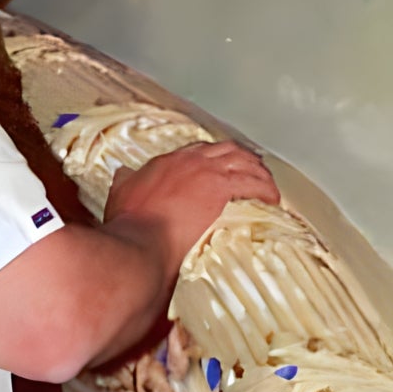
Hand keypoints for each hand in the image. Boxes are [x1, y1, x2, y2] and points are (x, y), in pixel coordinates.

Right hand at [105, 139, 280, 279]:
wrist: (141, 241)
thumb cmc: (129, 225)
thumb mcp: (120, 195)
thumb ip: (125, 181)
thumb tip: (123, 172)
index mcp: (167, 162)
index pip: (198, 151)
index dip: (215, 158)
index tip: (223, 167)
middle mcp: (189, 161)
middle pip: (225, 150)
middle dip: (242, 158)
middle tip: (254, 170)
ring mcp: (206, 172)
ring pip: (243, 161)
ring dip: (258, 172)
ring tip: (268, 185)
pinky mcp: (221, 188)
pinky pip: (252, 183)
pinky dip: (265, 189)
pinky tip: (273, 199)